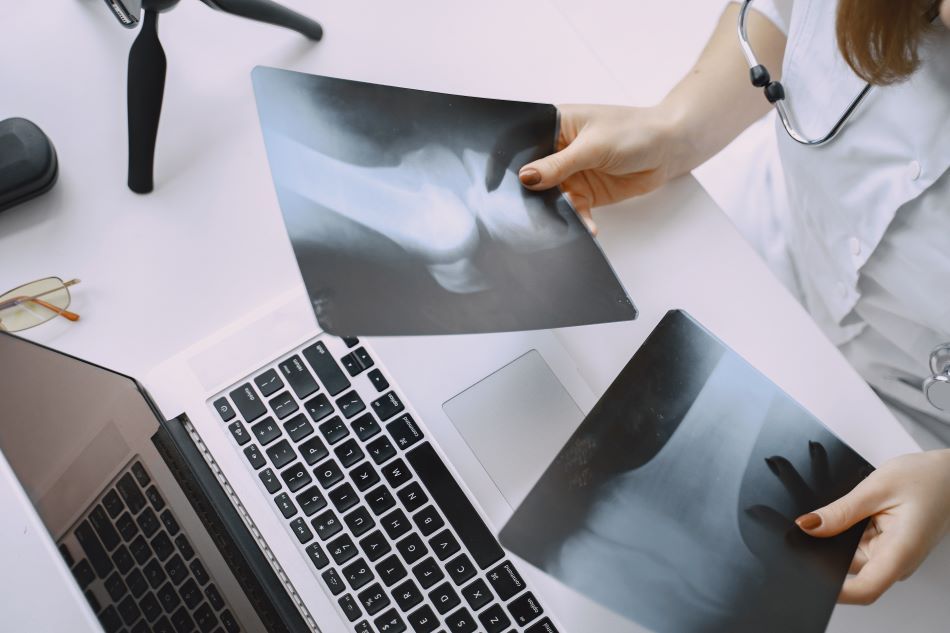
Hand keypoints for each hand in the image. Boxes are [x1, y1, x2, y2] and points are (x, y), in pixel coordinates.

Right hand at [517, 104, 687, 233]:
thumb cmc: (635, 131)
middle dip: (532, 192)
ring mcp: (571, 171)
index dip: (511, 163)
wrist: (669, 149)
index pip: (524, 144)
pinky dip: (578, 220)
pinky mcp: (585, 192)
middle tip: (530, 208)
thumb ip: (558, 164)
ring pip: (552, 196)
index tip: (503, 184)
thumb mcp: (593, 146)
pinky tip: (587, 226)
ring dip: (556, 210)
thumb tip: (526, 177)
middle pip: (534, 174)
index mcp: (555, 124)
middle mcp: (559, 148)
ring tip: (563, 221)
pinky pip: (573, 209)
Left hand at [795, 449, 949, 604]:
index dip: (834, 590)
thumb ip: (841, 511)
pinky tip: (847, 514)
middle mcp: (896, 560)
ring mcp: (891, 555)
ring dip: (837, 538)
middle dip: (825, 551)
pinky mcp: (887, 547)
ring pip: (849, 556)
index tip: (808, 574)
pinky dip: (846, 532)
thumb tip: (808, 526)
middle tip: (810, 525)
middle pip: (849, 570)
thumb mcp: (877, 488)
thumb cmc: (927, 479)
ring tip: (841, 511)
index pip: (864, 589)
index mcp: (900, 552)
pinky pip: (857, 545)